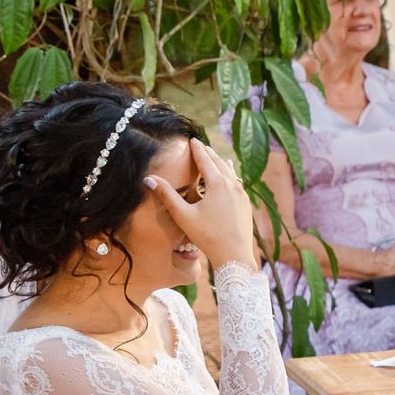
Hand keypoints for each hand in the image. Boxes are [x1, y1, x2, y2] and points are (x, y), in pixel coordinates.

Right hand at [144, 138, 255, 269]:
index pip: (205, 160)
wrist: (235, 254)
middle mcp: (233, 186)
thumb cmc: (207, 236)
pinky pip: (237, 183)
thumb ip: (167, 195)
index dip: (197, 149)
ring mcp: (242, 195)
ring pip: (230, 173)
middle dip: (209, 153)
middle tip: (201, 145)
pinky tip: (231, 176)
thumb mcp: (183, 215)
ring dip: (220, 163)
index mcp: (218, 184)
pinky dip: (230, 175)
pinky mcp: (246, 204)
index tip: (192, 139)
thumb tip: (148, 179)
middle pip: (219, 164)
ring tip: (215, 156)